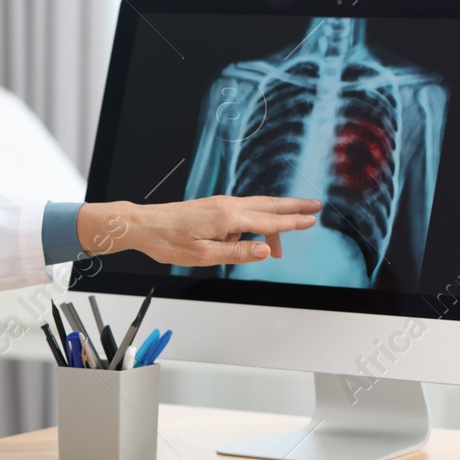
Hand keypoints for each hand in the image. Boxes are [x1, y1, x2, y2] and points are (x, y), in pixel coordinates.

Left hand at [77, 196, 321, 268]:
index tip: (312, 220)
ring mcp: (220, 204)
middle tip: (316, 207)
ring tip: (290, 228)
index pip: (268, 221)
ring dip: (276, 215)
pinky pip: (243, 211)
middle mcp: (227, 206)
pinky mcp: (213, 207)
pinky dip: (255, 221)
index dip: (292, 222)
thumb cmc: (167, 241)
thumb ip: (237, 253)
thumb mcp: (203, 255)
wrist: (143, 225)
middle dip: (293, 207)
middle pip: (268, 205)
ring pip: (257, 207)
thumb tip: (265, 251)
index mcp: (227, 218)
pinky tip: (247, 238)